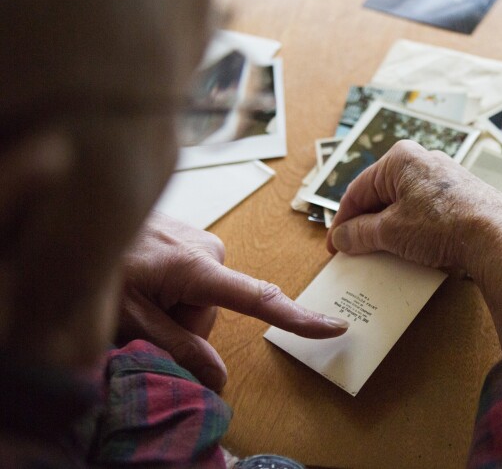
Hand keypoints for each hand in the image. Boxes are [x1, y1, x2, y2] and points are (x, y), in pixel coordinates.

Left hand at [118, 212, 347, 389]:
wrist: (78, 215)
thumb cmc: (100, 263)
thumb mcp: (129, 317)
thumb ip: (176, 347)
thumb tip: (219, 377)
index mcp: (197, 267)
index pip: (258, 299)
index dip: (297, 318)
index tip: (333, 326)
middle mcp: (210, 249)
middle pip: (212, 313)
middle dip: (181, 325)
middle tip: (141, 314)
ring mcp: (203, 241)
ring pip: (201, 299)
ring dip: (172, 307)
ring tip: (137, 291)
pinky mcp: (193, 239)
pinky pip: (194, 280)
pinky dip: (172, 289)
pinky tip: (144, 278)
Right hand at [327, 141, 501, 353]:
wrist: (497, 238)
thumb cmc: (444, 225)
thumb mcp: (390, 232)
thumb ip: (359, 233)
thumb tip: (342, 237)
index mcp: (401, 158)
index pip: (359, 190)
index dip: (342, 220)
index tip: (335, 243)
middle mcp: (425, 161)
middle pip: (382, 195)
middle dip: (367, 224)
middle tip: (355, 249)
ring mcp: (447, 179)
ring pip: (405, 205)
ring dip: (390, 230)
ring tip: (383, 254)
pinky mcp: (463, 197)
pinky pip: (427, 213)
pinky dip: (414, 231)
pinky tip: (413, 252)